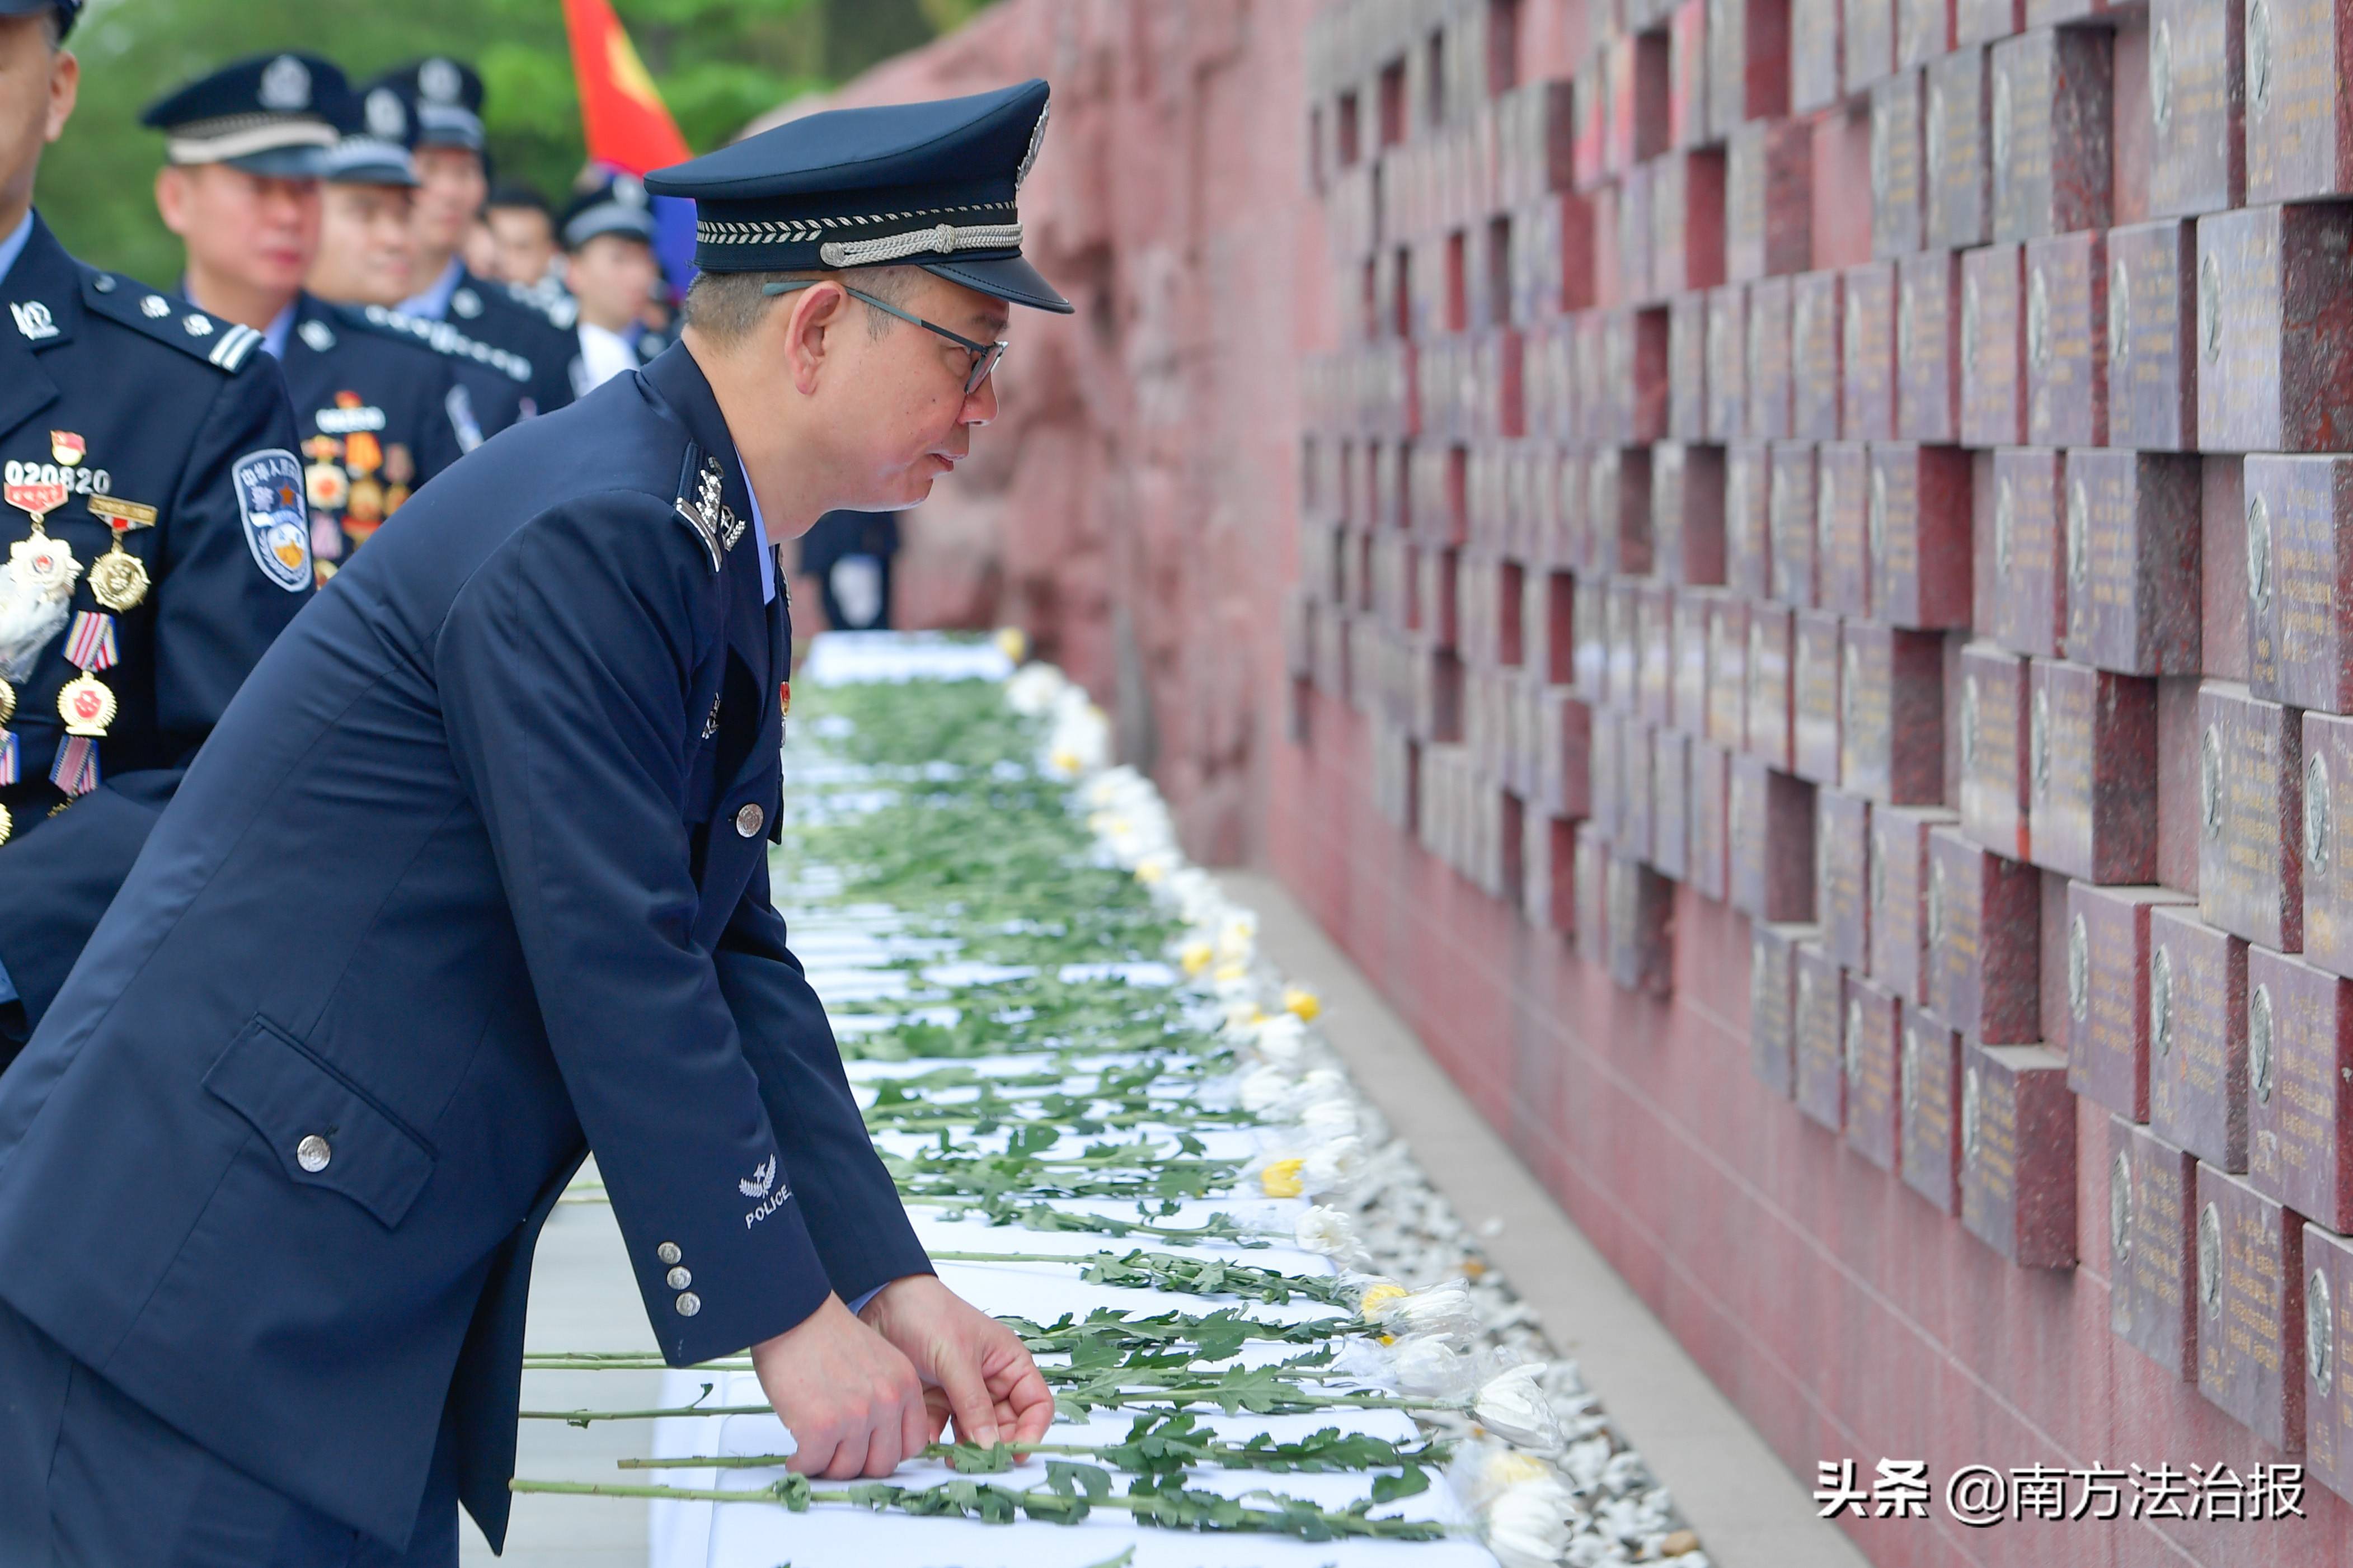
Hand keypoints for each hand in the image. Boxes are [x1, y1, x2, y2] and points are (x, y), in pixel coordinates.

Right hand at [748, 1292, 927, 1478]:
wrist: (793, 1313)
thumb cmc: (825, 1335)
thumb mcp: (878, 1361)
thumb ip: (886, 1396)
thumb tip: (878, 1439)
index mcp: (904, 1385)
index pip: (913, 1443)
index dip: (887, 1452)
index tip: (868, 1451)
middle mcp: (887, 1401)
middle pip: (882, 1463)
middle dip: (857, 1465)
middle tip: (836, 1456)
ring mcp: (856, 1415)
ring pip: (847, 1469)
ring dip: (827, 1466)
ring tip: (813, 1452)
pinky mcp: (821, 1426)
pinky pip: (813, 1465)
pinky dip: (801, 1465)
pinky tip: (796, 1455)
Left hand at [857, 1274, 1055, 1451]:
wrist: (882, 1301)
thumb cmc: (929, 1316)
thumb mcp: (956, 1359)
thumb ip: (975, 1405)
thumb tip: (991, 1446)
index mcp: (1009, 1363)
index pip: (1035, 1404)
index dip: (1031, 1431)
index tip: (1015, 1454)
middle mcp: (991, 1380)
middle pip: (1007, 1425)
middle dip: (995, 1445)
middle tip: (977, 1461)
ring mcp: (963, 1391)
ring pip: (976, 1432)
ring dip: (967, 1447)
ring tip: (953, 1458)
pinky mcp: (937, 1400)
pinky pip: (946, 1429)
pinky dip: (939, 1438)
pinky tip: (928, 1438)